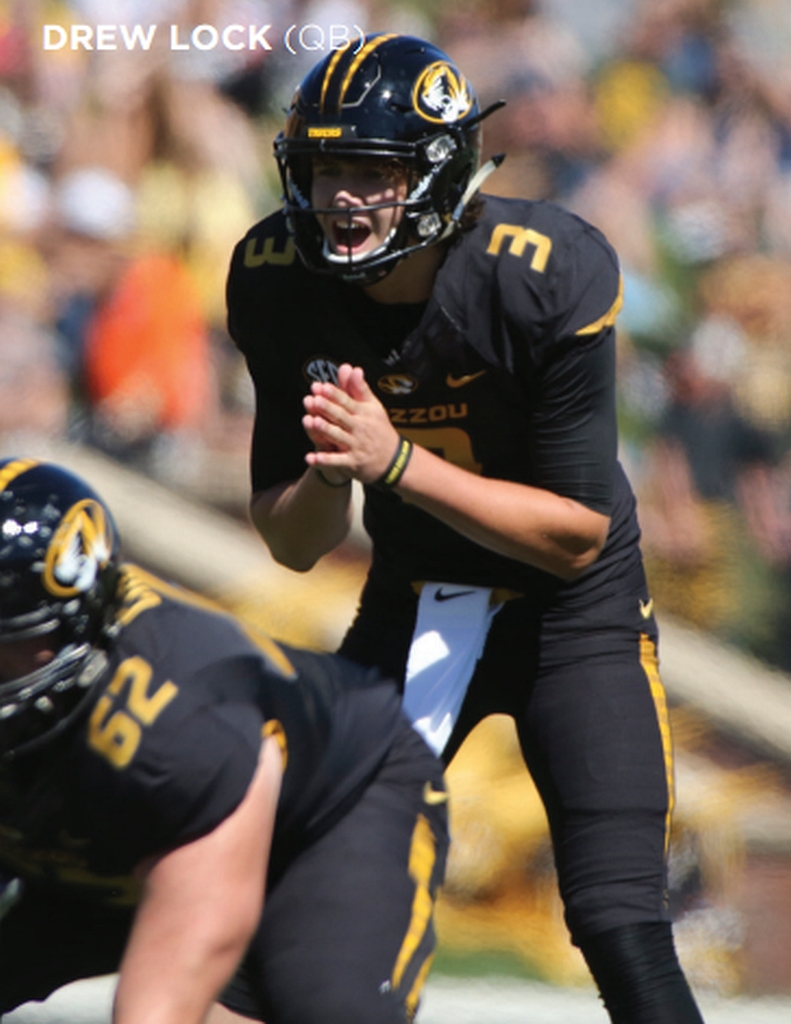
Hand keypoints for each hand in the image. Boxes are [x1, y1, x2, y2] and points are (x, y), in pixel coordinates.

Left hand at [303, 364, 401, 484]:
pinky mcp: (352, 462)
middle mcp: (359, 428)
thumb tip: (354, 368)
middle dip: (327, 408)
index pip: (347, 401)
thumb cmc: (379, 429)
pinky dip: (324, 460)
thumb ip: (360, 389)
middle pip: (341, 417)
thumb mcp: (373, 407)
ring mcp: (355, 446)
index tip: (321, 386)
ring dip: (325, 430)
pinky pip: (337, 461)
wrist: (394, 459)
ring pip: (338, 437)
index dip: (334, 394)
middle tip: (314, 400)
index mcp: (363, 413)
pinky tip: (311, 457)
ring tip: (312, 422)